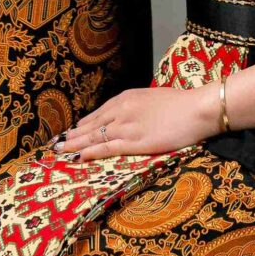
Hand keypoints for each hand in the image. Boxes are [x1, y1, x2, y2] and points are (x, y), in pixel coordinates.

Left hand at [54, 85, 218, 159]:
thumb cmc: (181, 104)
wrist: (197, 109)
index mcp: (126, 98)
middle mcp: (121, 110)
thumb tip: (132, 115)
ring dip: (75, 144)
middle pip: (91, 125)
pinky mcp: (135, 142)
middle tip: (57, 143)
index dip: (84, 124)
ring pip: (94, 136)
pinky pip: (107, 148)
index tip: (73, 131)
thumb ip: (138, 107)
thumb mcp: (153, 99)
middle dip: (73, 135)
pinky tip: (78, 156)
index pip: (98, 113)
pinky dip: (90, 152)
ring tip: (60, 151)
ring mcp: (127, 126)